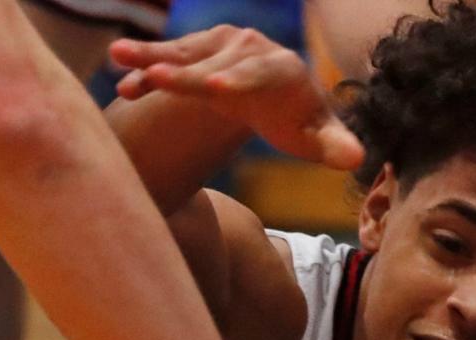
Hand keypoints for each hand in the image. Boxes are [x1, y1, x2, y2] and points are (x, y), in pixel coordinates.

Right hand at [110, 26, 363, 170]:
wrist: (278, 90)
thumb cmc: (298, 121)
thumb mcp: (317, 136)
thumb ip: (334, 146)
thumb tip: (356, 159)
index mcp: (280, 69)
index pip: (256, 77)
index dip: (237, 83)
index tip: (218, 90)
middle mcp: (249, 48)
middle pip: (212, 66)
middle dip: (184, 74)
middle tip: (157, 79)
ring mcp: (221, 45)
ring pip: (184, 54)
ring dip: (151, 59)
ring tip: (119, 57)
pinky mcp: (198, 49)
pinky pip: (170, 59)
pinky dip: (146, 69)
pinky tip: (121, 84)